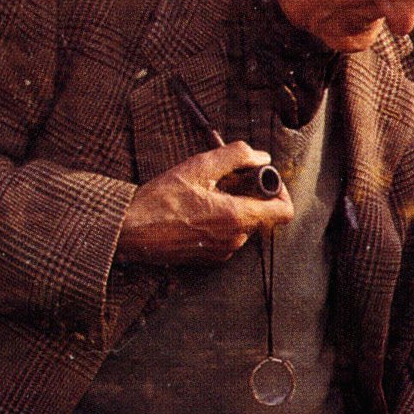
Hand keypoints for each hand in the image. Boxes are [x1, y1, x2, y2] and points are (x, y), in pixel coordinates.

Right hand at [115, 144, 293, 265]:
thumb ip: (236, 157)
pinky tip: (197, 211)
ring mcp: (223, 252)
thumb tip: (261, 156)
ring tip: (205, 196)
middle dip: (249, 195)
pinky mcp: (210, 258)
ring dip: (232, 208)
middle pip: (261, 215)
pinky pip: (228, 236)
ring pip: (243, 225)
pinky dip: (220, 222)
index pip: (283, 212)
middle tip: (224, 181)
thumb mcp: (198, 167)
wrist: (131, 231)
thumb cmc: (161, 200)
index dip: (280, 191)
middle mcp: (235, 240)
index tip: (264, 179)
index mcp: (237, 218)